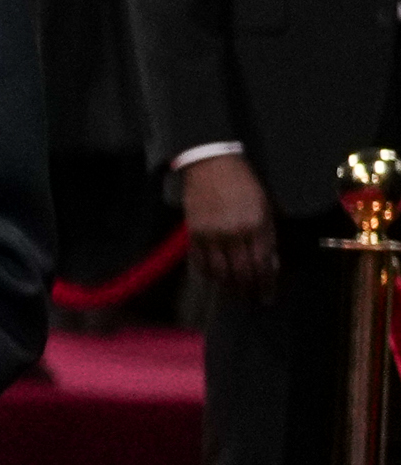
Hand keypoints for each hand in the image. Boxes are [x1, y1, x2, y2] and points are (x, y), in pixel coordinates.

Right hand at [181, 152, 278, 298]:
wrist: (212, 165)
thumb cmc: (244, 183)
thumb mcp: (265, 207)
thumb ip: (267, 236)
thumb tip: (269, 264)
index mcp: (256, 225)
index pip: (262, 265)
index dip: (265, 285)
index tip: (267, 297)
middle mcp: (234, 233)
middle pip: (241, 273)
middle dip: (247, 290)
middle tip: (250, 300)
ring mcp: (211, 234)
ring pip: (219, 272)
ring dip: (227, 286)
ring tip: (233, 293)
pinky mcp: (194, 233)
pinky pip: (199, 262)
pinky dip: (207, 274)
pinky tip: (214, 278)